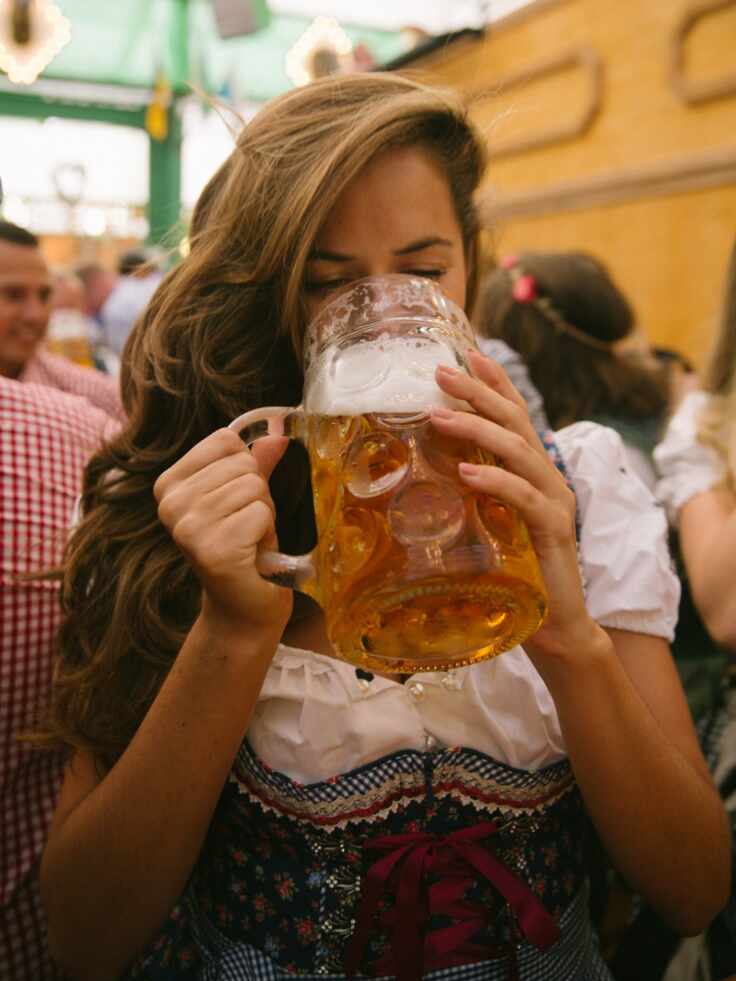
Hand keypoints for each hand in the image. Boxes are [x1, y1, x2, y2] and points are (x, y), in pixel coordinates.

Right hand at [154, 429, 291, 633]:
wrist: (243, 605)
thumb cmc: (244, 544)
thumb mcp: (246, 495)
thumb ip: (257, 462)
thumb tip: (278, 430)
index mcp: (168, 484)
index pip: (224, 441)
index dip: (244, 467)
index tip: (234, 500)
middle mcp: (170, 504)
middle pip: (243, 464)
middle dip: (257, 493)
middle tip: (245, 525)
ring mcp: (189, 528)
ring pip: (254, 486)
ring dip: (263, 513)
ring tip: (248, 539)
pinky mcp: (214, 549)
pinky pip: (261, 513)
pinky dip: (266, 531)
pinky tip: (251, 552)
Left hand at [430, 352, 594, 655]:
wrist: (557, 628)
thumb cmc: (516, 576)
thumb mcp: (485, 527)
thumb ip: (467, 499)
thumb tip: (423, 477)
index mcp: (532, 473)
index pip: (515, 415)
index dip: (494, 382)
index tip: (466, 352)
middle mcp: (548, 478)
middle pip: (516, 421)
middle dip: (478, 391)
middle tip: (441, 371)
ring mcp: (555, 502)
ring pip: (519, 451)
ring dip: (478, 428)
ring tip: (439, 415)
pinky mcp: (553, 531)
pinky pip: (525, 498)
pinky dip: (495, 482)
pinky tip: (467, 473)